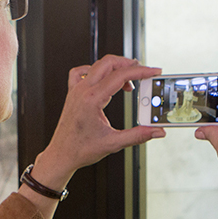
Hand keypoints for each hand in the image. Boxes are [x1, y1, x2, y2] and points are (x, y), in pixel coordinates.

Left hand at [30, 56, 165, 188]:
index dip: (141, 72)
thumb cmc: (80, 150)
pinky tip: (103, 79)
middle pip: (108, 63)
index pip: (120, 76)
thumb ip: (138, 136)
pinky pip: (81, 72)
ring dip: (115, 68)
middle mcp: (83, 91)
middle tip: (143, 71)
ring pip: (97, 66)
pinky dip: (95, 70)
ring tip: (128, 81)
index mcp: (92, 100)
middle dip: (128, 64)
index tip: (153, 71)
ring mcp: (76, 90)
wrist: (61, 155)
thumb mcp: (113, 143)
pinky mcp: (73, 93)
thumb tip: (156, 131)